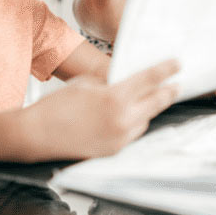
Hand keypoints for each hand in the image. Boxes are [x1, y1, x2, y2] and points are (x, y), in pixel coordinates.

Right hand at [23, 59, 179, 159]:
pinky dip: (135, 123)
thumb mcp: (85, 83)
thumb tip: (124, 80)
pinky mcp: (114, 151)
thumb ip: (109, 81)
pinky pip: (133, 133)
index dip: (166, 70)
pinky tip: (131, 116)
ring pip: (145, 120)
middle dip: (168, 92)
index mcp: (115, 98)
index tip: (177, 64)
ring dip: (149, 109)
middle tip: (176, 85)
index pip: (149, 80)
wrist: (38, 135)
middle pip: (155, 102)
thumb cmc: (57, 105)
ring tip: (152, 99)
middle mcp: (122, 120)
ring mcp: (120, 138)